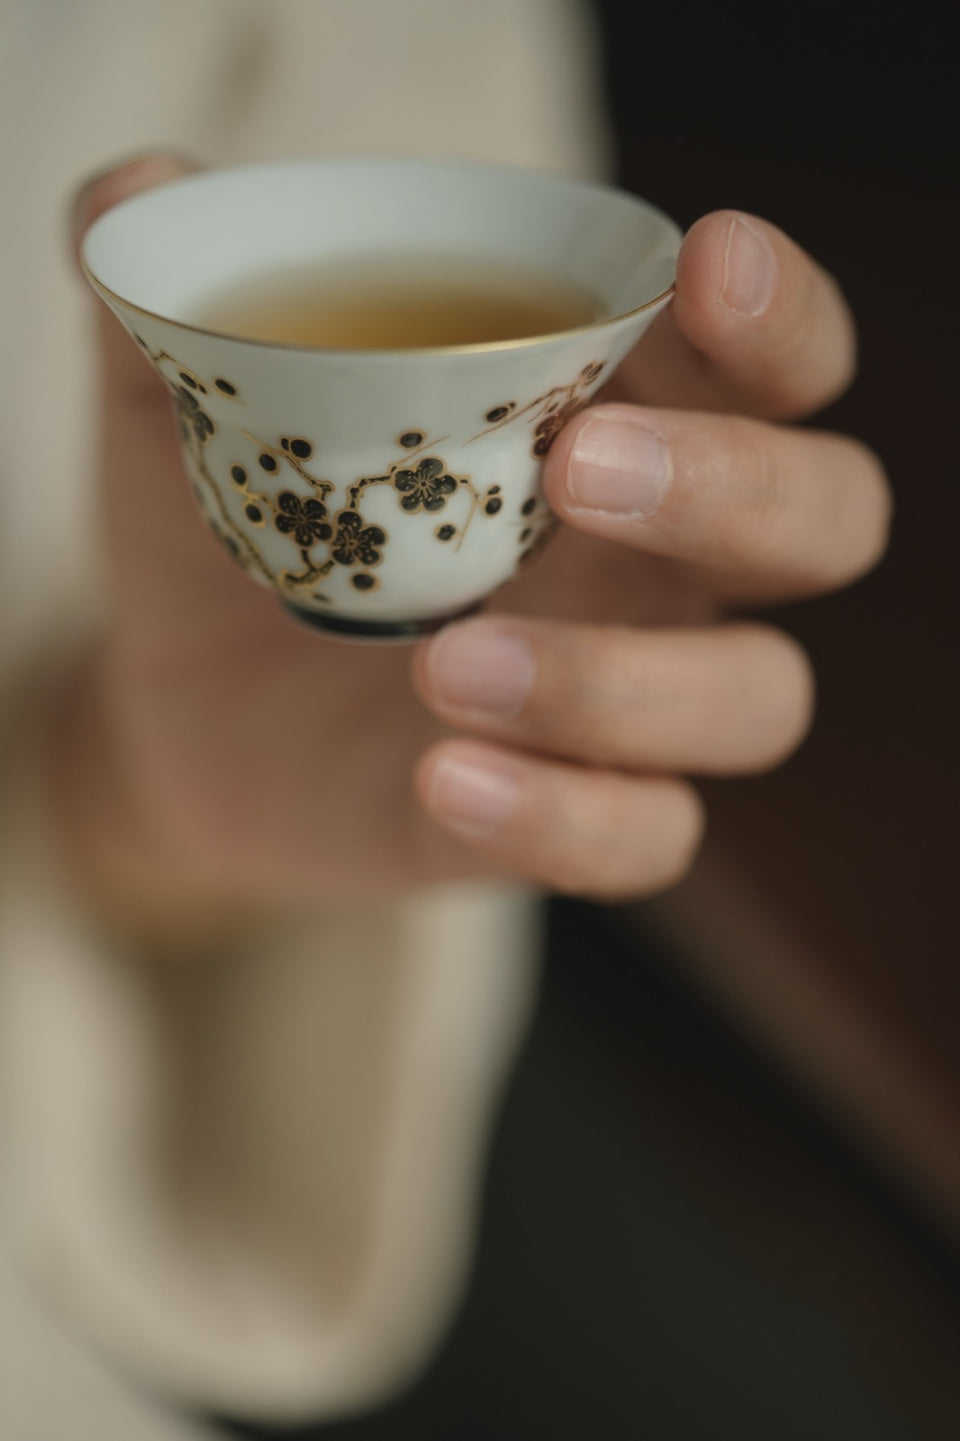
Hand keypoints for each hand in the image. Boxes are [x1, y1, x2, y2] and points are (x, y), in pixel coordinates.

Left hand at [54, 158, 888, 934]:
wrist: (186, 710)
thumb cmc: (234, 530)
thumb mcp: (186, 411)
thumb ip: (173, 304)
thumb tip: (132, 189)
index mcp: (615, 423)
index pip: (772, 361)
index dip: (780, 318)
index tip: (706, 267)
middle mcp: (657, 560)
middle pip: (827, 520)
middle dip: (742, 487)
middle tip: (582, 470)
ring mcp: (628, 697)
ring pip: (760, 698)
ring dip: (626, 683)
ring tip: (442, 665)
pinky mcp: (570, 814)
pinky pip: (648, 839)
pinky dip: (565, 817)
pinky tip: (442, 780)